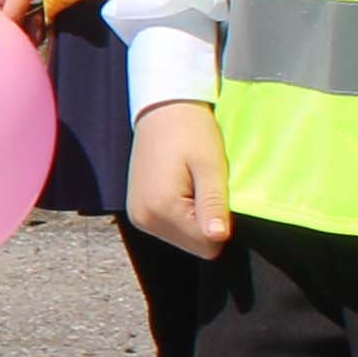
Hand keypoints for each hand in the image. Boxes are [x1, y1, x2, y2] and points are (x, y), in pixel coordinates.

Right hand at [125, 103, 230, 256]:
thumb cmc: (190, 131)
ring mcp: (138, 217)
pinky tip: (180, 188)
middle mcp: (143, 219)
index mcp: (161, 209)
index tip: (215, 192)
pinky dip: (181, 214)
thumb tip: (218, 237)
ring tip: (191, 184)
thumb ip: (213, 204)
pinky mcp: (137, 212)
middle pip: (194, 246)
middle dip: (206, 222)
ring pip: (183, 239)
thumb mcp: (210, 166)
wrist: (163, 109)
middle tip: (203, 186)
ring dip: (194, 219)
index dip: (220, 222)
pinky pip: (170, 229)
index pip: (207, 246)